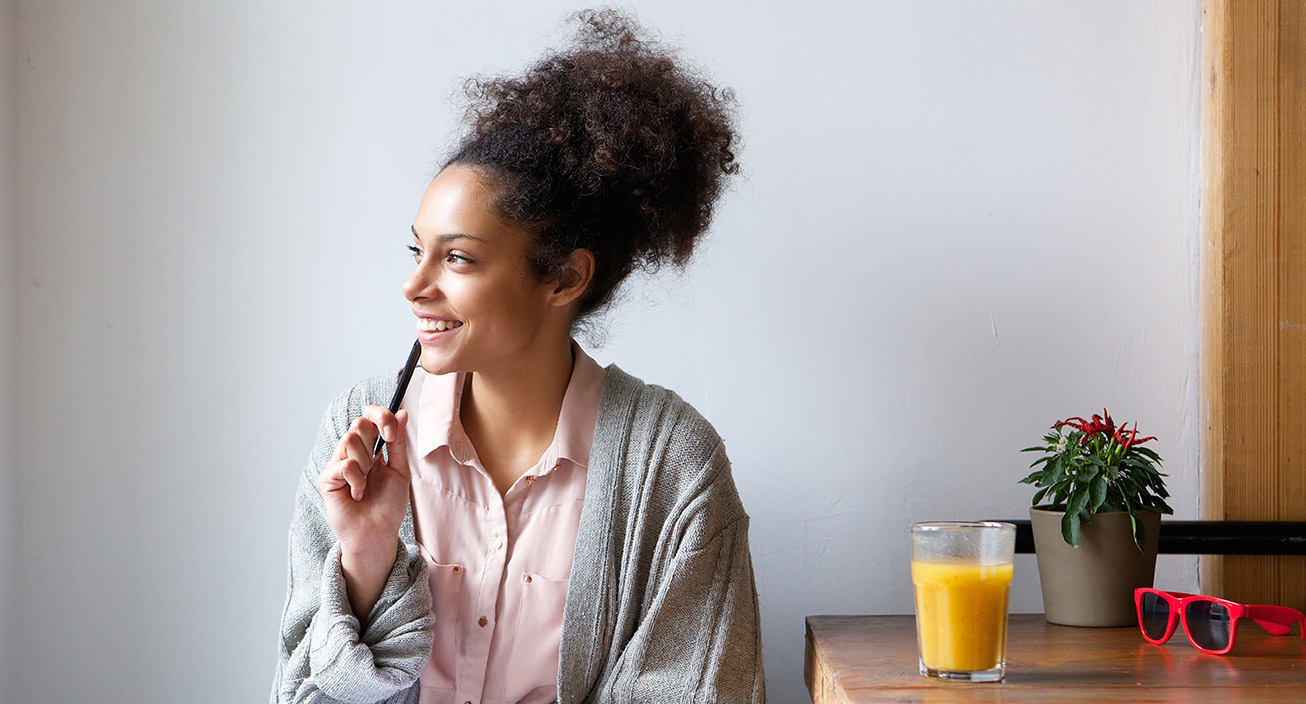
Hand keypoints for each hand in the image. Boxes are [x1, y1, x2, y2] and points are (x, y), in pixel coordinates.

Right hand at [318, 406, 411, 614]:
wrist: (378, 533)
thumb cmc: (388, 505)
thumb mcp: (399, 470)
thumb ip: (398, 443)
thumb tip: (403, 413)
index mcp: (370, 448)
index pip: (369, 417)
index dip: (380, 416)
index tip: (392, 432)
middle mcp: (352, 453)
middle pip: (358, 424)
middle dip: (374, 438)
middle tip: (380, 461)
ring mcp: (337, 464)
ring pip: (349, 440)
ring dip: (366, 463)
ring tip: (367, 484)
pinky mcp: (327, 480)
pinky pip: (343, 465)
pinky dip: (356, 479)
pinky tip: (358, 494)